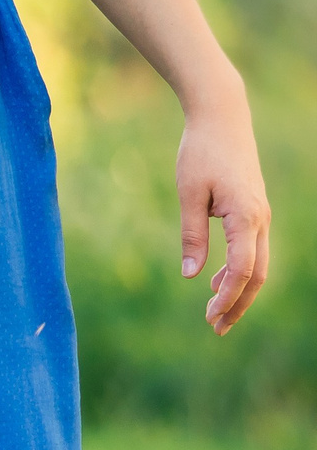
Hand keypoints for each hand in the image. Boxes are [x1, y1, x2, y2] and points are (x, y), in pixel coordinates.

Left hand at [176, 91, 270, 335]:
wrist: (222, 119)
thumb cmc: (201, 153)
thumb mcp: (189, 195)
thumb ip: (192, 235)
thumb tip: (192, 275)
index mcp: (246, 217)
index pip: (242, 270)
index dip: (227, 298)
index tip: (209, 318)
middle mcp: (260, 219)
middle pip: (257, 273)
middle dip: (239, 304)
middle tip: (216, 329)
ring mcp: (260, 215)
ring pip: (258, 263)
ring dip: (239, 291)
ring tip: (216, 315)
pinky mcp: (253, 211)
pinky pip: (252, 249)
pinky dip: (238, 270)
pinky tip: (215, 281)